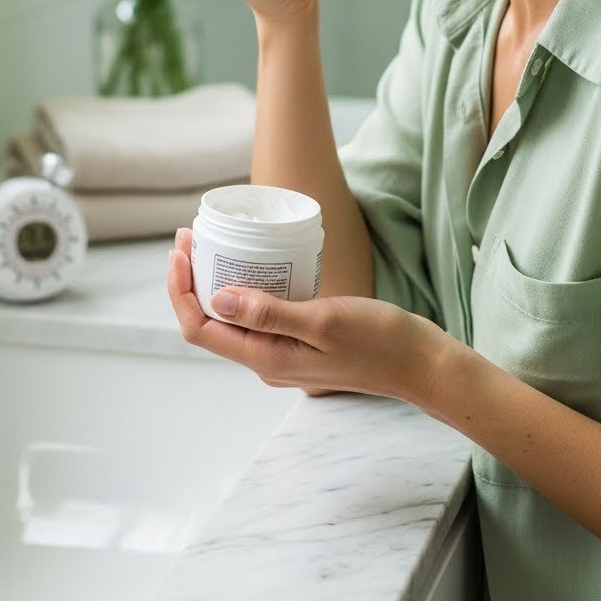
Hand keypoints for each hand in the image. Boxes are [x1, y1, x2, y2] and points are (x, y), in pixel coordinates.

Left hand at [167, 228, 448, 403]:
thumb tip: (218, 298)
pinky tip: (249, 264)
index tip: (181, 250)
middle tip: (189, 236)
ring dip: (212, 284)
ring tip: (209, 244)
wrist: (418, 363)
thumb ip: (269, 313)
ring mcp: (282, 354)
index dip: (182, 291)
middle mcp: (266, 361)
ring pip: (231, 320)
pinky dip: (242, 290)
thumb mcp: (322, 319)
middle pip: (209, 324)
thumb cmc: (378, 341)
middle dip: (190, 282)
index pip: (201, 329)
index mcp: (266, 359)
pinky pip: (256, 317)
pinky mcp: (297, 342)